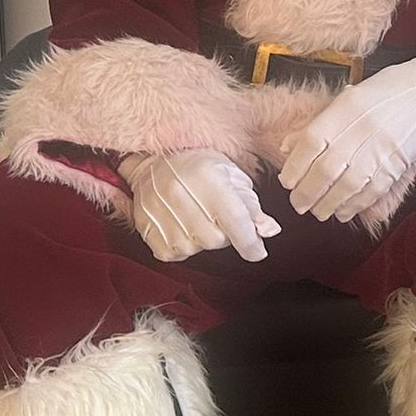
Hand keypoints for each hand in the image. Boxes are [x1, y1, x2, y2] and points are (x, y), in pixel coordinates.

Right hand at [119, 149, 280, 263]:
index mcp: (207, 177)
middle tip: (218, 217)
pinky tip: (181, 225)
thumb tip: (269, 231)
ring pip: (196, 248)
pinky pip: (174, 253)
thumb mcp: (231, 176)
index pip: (235, 219)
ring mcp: (159, 212)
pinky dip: (183, 245)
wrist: (154, 162)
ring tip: (197, 217)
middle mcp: (180, 194)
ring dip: (203, 239)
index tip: (258, 253)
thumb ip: (251, 207)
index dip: (250, 241)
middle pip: (216, 239)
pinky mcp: (146, 229)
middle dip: (225, 234)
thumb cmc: (198, 168)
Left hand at [279, 59, 415, 222]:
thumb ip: (319, 123)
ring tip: (318, 211)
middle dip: (307, 193)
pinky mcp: (398, 163)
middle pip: (326, 169)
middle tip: (298, 204)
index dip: (295, 167)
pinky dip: (355, 205)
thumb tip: (288, 148)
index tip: (287, 183)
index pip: (311, 143)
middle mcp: (362, 128)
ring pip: (348, 186)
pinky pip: (373, 190)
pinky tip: (343, 211)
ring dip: (328, 204)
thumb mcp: (349, 97)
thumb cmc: (388, 91)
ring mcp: (382, 148)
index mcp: (346, 108)